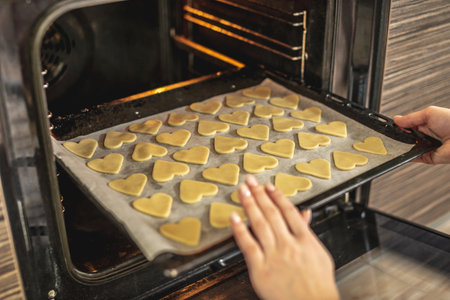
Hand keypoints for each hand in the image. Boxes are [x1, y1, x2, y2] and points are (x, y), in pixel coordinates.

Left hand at [230, 175, 338, 299]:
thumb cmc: (317, 284)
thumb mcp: (319, 254)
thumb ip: (308, 231)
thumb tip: (305, 213)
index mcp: (305, 240)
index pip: (288, 211)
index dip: (277, 196)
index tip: (268, 186)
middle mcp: (288, 244)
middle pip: (271, 213)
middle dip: (259, 194)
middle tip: (250, 181)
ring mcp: (274, 256)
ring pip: (259, 224)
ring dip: (249, 204)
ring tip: (242, 191)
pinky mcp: (260, 269)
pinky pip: (247, 245)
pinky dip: (240, 230)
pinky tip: (234, 217)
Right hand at [394, 106, 449, 163]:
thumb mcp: (429, 113)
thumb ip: (411, 118)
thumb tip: (396, 119)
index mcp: (427, 124)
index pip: (408, 125)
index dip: (400, 125)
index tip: (392, 125)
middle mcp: (426, 136)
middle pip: (407, 137)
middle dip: (401, 135)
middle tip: (397, 133)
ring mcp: (427, 147)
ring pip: (409, 148)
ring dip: (404, 146)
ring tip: (403, 141)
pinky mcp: (428, 158)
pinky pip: (414, 158)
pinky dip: (408, 156)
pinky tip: (404, 152)